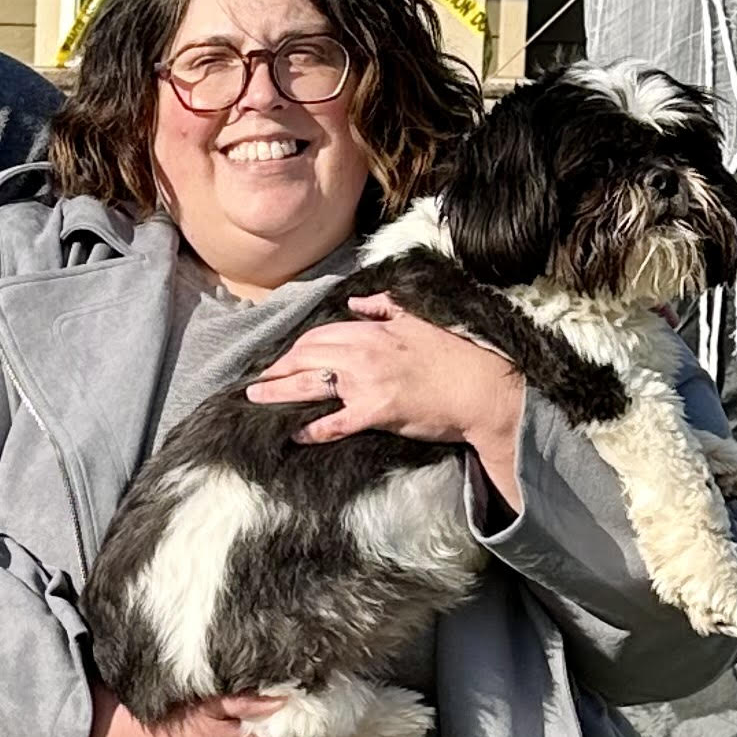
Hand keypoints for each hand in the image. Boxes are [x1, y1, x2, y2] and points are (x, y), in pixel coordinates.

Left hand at [248, 294, 524, 494]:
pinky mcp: (375, 413)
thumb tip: (359, 302)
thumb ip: (385, 308)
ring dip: (278, 392)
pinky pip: (334, 422)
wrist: (481, 388)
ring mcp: (366, 384)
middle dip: (276, 368)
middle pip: (305, 357)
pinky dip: (312, 429)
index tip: (281, 358)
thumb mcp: (417, 321)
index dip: (294, 347)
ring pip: (309, 385)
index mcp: (372, 332)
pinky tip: (295, 434)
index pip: (319, 334)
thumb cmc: (453, 357)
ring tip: (256, 399)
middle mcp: (363, 354)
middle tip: (256, 382)